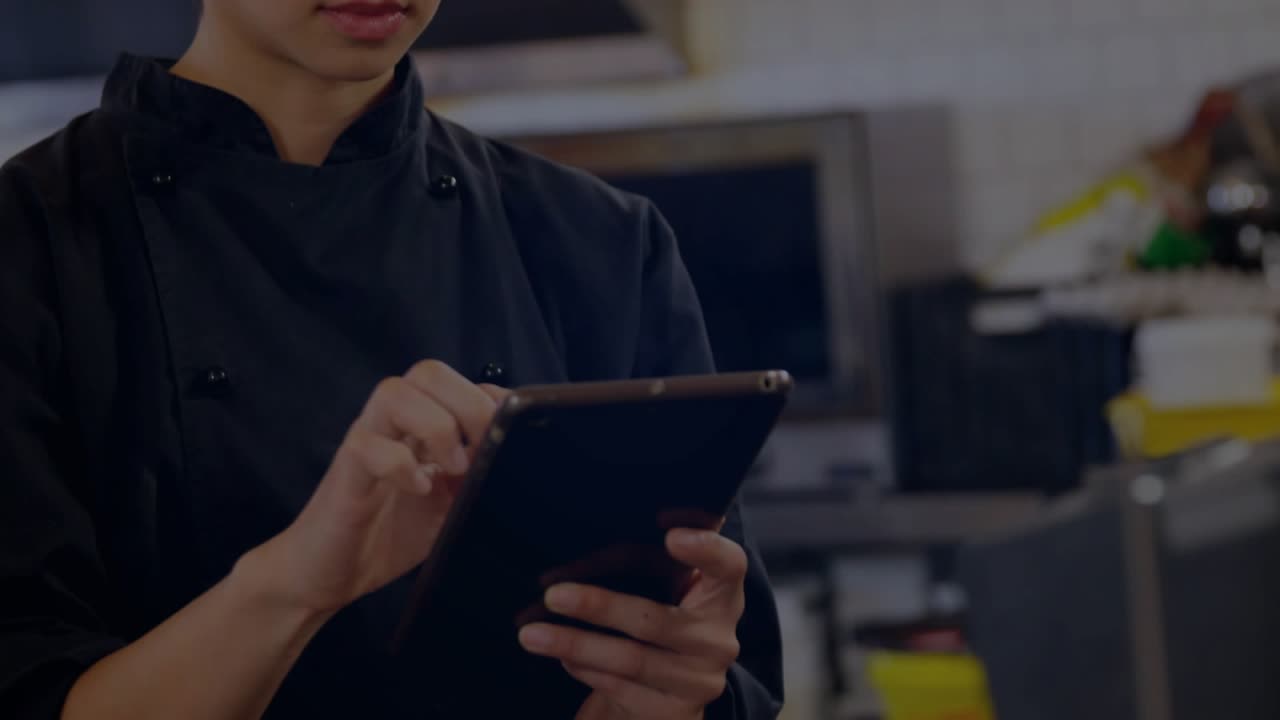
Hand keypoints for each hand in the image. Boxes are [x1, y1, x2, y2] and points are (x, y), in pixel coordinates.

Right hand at [245, 360, 508, 614]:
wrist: (331, 574)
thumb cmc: (392, 536)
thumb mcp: (452, 508)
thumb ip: (479, 481)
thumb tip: (522, 468)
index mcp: (425, 428)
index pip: (462, 384)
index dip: (494, 401)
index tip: (515, 436)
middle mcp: (395, 424)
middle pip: (429, 372)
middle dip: (468, 403)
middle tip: (483, 449)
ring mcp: (368, 441)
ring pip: (394, 391)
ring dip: (435, 425)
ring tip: (451, 468)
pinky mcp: (345, 471)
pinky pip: (368, 445)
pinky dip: (400, 464)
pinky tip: (419, 489)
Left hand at [518, 528, 747, 719]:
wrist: (670, 696)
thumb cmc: (661, 622)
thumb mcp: (667, 587)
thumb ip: (647, 556)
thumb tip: (593, 534)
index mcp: (722, 594)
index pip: (730, 566)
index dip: (707, 548)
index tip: (670, 534)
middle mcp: (718, 638)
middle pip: (656, 620)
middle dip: (598, 606)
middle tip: (552, 594)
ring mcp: (698, 680)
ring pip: (630, 660)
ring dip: (574, 645)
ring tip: (532, 634)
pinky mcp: (673, 712)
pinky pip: (619, 687)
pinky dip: (584, 669)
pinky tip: (561, 656)